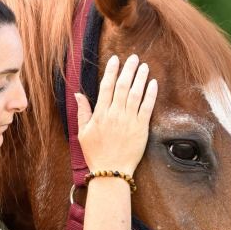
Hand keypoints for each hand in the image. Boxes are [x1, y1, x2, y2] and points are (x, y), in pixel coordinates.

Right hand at [75, 54, 157, 175]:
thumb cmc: (95, 154)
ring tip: (143, 66)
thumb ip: (82, 112)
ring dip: (140, 77)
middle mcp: (115, 114)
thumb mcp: (82, 133)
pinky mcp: (141, 128)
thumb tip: (77, 94)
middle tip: (133, 57)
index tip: (115, 59)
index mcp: (100, 114)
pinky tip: (153, 83)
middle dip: (128, 69)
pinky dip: (150, 94)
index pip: (106, 87)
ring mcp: (129, 121)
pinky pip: (147, 107)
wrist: (111, 171)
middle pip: (122, 86)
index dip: (111, 71)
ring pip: (135, 93)